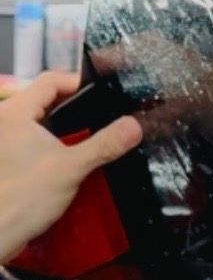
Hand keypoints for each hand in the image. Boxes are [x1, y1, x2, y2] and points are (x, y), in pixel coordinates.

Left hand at [0, 73, 143, 264]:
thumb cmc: (22, 198)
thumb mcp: (71, 168)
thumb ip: (104, 144)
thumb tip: (132, 126)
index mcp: (15, 113)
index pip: (50, 81)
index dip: (77, 82)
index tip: (100, 94)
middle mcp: (3, 122)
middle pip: (43, 100)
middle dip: (71, 107)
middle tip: (97, 118)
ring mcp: (3, 142)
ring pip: (36, 122)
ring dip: (59, 128)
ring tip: (84, 139)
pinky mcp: (5, 161)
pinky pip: (29, 141)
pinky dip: (48, 145)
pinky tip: (64, 160)